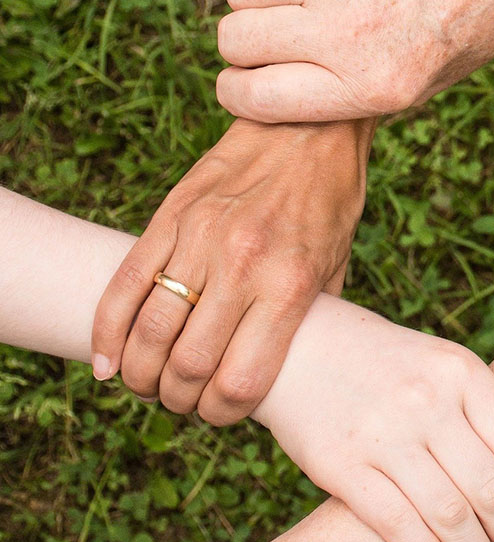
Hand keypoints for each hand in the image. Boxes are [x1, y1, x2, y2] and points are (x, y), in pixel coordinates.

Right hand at [91, 119, 369, 423]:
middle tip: (182, 400)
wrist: (308, 127)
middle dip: (179, 400)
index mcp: (289, 285)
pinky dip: (107, 331)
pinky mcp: (171, 215)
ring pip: (149, 331)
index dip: (223, 414)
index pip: (240, 381)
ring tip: (149, 382)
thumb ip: (310, 320)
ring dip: (141, 373)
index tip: (221, 413)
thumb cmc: (330, 201)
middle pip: (187, 365)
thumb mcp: (337, 265)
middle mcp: (243, 264)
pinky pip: (125, 283)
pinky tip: (108, 360)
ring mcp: (201, 238)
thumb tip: (287, 370)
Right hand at [215, 0, 493, 122]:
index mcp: (373, 86)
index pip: (254, 97)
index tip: (245, 81)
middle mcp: (349, 32)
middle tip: (272, 36)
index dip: (238, 91)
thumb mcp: (425, 85)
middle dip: (244, 44)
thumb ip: (353, 95)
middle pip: (236, 39)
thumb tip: (281, 95)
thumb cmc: (468, 23)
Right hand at [254, 298, 493, 541]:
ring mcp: (383, 434)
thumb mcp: (440, 362)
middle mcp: (426, 401)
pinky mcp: (342, 466)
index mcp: (459, 370)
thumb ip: (481, 406)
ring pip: (450, 516)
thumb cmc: (386, 360)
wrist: (301, 345)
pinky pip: (398, 526)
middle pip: (491, 488)